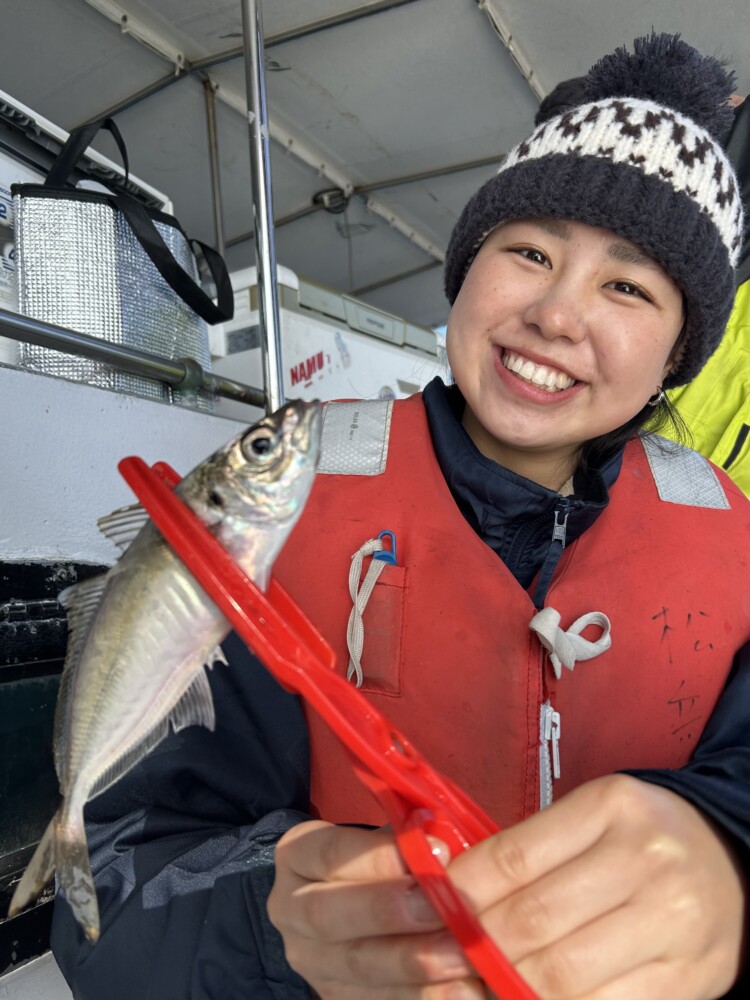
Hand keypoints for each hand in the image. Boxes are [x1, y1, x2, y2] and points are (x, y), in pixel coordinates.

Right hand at [268, 820, 485, 998]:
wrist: (361, 906)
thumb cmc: (382, 860)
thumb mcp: (385, 838)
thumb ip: (408, 839)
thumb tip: (443, 846)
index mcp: (299, 855)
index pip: (329, 853)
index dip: (378, 855)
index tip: (434, 850)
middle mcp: (291, 909)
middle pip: (329, 914)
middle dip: (388, 911)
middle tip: (438, 908)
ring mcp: (311, 961)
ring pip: (356, 966)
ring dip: (412, 962)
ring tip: (460, 956)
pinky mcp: (337, 997)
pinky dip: (422, 996)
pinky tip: (460, 991)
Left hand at [446, 774, 744, 998]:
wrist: (730, 862)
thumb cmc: (640, 836)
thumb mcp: (592, 817)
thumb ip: (531, 848)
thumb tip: (452, 888)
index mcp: (612, 806)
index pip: (514, 857)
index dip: (462, 891)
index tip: (433, 908)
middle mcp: (646, 859)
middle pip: (533, 920)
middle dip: (477, 945)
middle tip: (445, 954)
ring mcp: (672, 923)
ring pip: (562, 974)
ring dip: (506, 984)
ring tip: (478, 980)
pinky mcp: (687, 979)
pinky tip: (526, 996)